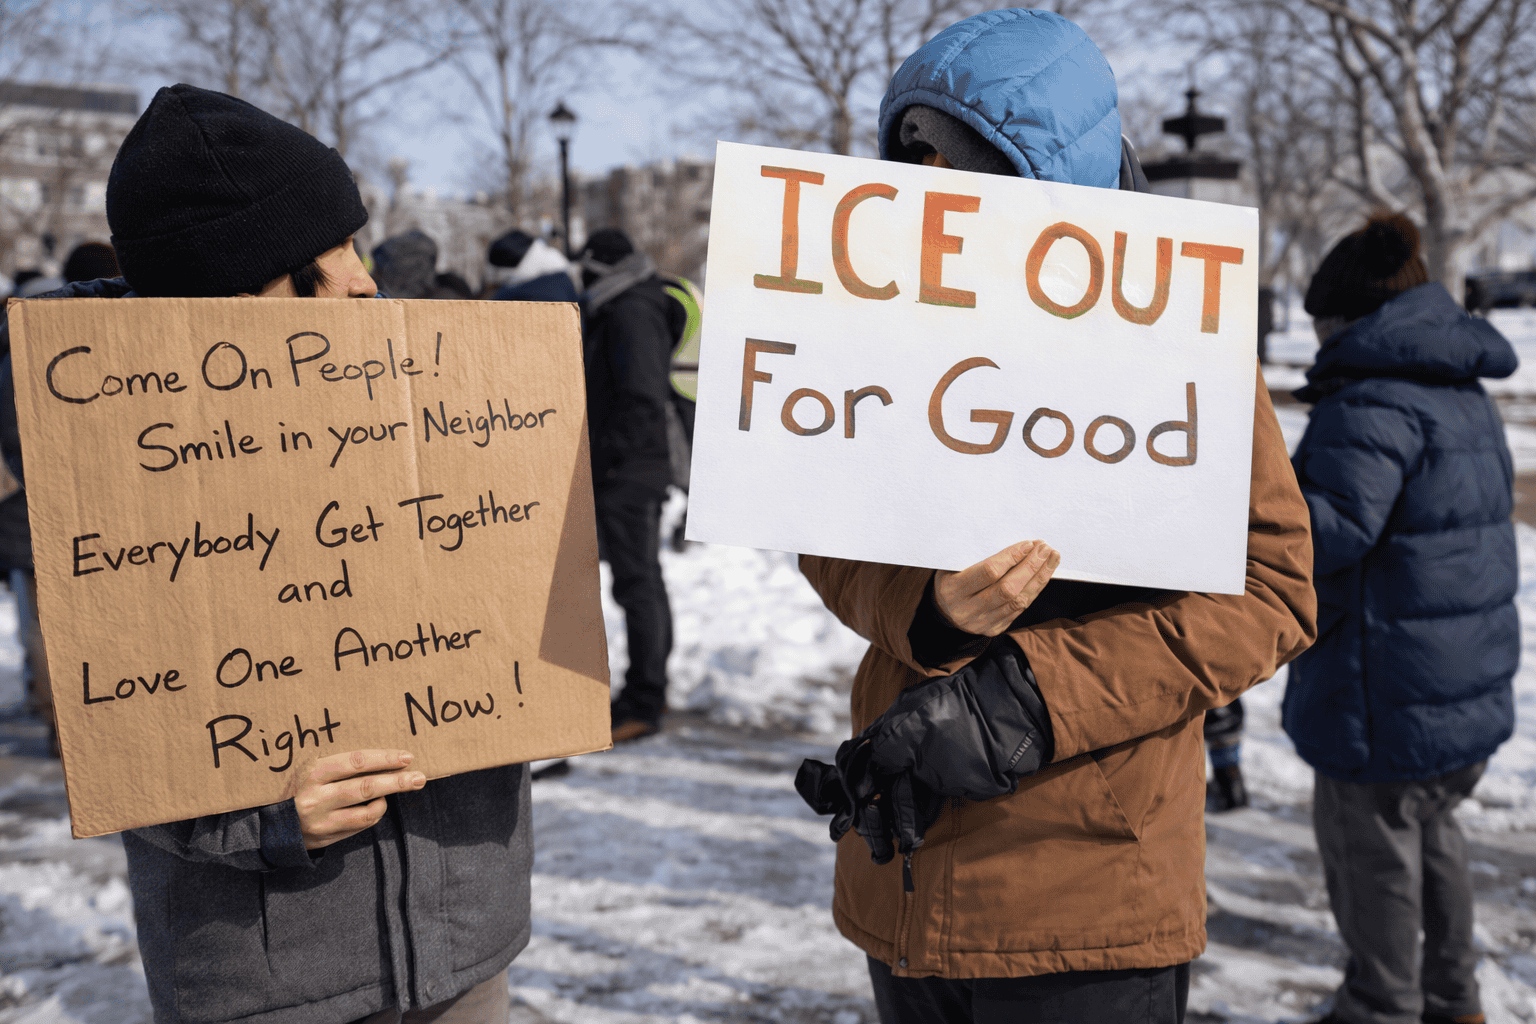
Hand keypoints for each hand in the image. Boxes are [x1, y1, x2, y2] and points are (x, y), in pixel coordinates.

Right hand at [296, 749, 424, 849]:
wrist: (268, 824)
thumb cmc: (296, 788)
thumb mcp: (310, 769)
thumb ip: (338, 764)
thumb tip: (381, 756)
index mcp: (313, 773)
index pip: (355, 762)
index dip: (384, 759)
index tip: (406, 756)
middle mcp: (317, 798)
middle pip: (366, 787)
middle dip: (397, 781)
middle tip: (419, 777)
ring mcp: (322, 821)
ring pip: (367, 811)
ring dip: (388, 799)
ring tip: (402, 788)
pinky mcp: (327, 837)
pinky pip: (360, 825)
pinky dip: (374, 814)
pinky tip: (378, 804)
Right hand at [933, 540, 1059, 635]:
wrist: (944, 610)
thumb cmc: (951, 578)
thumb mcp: (952, 565)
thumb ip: (976, 556)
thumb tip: (1014, 543)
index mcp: (953, 590)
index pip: (989, 572)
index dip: (1011, 557)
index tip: (1028, 544)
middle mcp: (967, 610)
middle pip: (1008, 589)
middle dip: (1030, 567)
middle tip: (1045, 549)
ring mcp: (982, 622)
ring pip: (1018, 601)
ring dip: (1039, 577)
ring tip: (1051, 558)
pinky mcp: (994, 629)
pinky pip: (1020, 609)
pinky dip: (1034, 589)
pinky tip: (1043, 574)